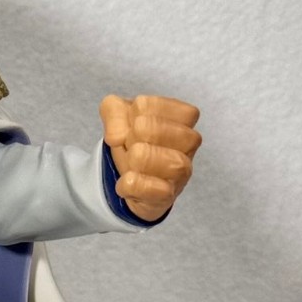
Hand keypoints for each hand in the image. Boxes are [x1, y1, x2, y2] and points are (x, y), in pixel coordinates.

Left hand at [100, 94, 200, 221]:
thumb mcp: (118, 116)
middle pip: (153, 130)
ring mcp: (181, 171)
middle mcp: (188, 143)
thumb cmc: (133, 141)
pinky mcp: (168, 195)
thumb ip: (113, 111)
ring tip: (131, 161)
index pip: (148, 106)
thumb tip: (117, 137)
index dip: (131, 114)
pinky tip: (126, 181)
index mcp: (182, 117)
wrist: (131, 179)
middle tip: (131, 144)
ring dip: (136, 160)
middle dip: (132, 136)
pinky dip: (133, 184)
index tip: (133, 122)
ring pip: (163, 161)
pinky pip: (156, 190)